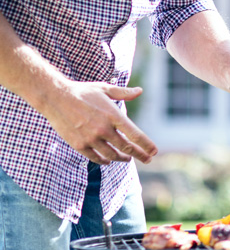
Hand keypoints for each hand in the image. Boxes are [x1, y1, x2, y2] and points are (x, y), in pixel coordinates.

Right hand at [42, 81, 156, 164]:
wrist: (55, 97)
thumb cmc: (83, 91)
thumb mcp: (105, 89)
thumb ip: (123, 93)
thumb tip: (140, 91)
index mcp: (113, 115)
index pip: (135, 135)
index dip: (146, 145)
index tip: (153, 152)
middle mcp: (104, 129)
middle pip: (126, 148)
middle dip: (139, 155)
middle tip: (147, 159)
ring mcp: (90, 138)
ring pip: (111, 155)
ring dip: (122, 158)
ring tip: (127, 158)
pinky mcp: (78, 144)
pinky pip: (95, 157)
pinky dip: (104, 161)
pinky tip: (108, 161)